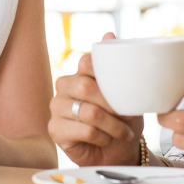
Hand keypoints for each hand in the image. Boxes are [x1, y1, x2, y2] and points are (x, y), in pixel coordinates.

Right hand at [48, 33, 142, 166]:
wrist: (119, 150)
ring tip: (124, 132)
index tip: (124, 92)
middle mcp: (64, 86)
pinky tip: (106, 140)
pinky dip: (102, 137)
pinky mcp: (55, 129)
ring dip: (112, 125)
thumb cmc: (122, 119)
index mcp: (79, 73)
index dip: (105, 76)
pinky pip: (84, 130)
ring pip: (88, 111)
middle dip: (112, 105)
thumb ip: (116, 64)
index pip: (86, 62)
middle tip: (128, 116)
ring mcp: (56, 108)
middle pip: (85, 86)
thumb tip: (109, 33)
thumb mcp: (125, 91)